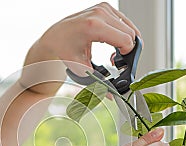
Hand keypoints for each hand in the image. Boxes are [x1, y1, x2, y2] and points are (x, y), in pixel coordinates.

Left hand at [22, 2, 140, 82]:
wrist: (54, 36)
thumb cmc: (63, 48)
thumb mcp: (79, 67)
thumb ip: (96, 81)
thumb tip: (110, 95)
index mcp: (93, 26)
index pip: (126, 40)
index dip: (127, 55)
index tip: (118, 63)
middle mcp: (99, 13)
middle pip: (131, 34)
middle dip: (127, 50)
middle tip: (114, 60)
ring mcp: (102, 8)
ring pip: (130, 27)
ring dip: (126, 42)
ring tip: (112, 51)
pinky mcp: (104, 6)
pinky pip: (124, 21)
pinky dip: (122, 33)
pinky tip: (112, 41)